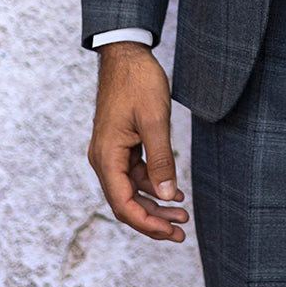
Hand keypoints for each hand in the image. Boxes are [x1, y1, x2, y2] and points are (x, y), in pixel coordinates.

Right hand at [88, 41, 189, 241]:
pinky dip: (152, 184)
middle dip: (153, 219)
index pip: (122, 204)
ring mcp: (110, 152)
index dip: (146, 223)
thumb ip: (161, 160)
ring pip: (131, 189)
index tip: (171, 232)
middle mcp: (103, 158)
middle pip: (125, 202)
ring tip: (182, 215)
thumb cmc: (138, 82)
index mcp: (106, 156)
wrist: (127, 54)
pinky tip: (173, 191)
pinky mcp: (120, 144)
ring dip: (155, 203)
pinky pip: (134, 173)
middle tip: (181, 232)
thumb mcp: (155, 120)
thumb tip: (169, 197)